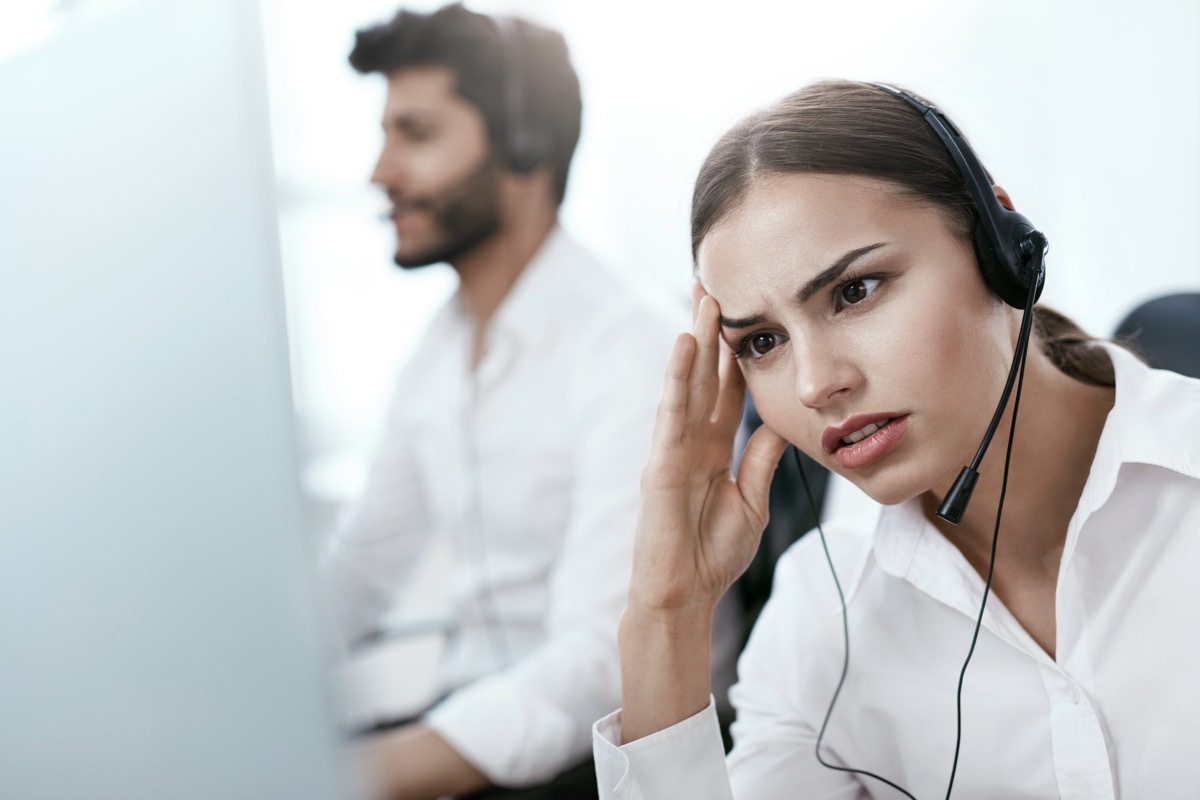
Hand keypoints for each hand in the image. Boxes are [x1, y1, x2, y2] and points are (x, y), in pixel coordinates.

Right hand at [629, 286, 788, 613]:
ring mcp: (672, 449)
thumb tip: (779, 424)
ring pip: (688, 384)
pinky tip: (685, 344)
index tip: (744, 312)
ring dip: (696, 340)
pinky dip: (678, 377)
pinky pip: (672, 413)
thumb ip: (761, 461)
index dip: (735, 352)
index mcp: (713, 448)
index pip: (727, 389)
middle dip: (710, 331)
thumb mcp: (752, 501)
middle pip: (705, 375)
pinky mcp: (661, 464)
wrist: (684, 596)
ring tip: (705, 297)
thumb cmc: (711, 555)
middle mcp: (690, 440)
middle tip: (715, 283)